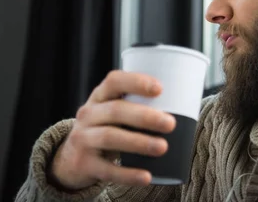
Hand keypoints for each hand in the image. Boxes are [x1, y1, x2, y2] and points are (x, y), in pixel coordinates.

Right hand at [49, 70, 176, 189]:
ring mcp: (82, 139)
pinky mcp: (83, 164)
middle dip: (145, 116)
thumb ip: (137, 106)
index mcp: (99, 96)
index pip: (114, 81)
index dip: (136, 82)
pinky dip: (128, 175)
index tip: (160, 88)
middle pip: (116, 110)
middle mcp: (88, 114)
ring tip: (163, 147)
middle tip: (171, 123)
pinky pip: (107, 170)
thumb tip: (186, 106)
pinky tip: (147, 177)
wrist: (70, 159)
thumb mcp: (113, 113)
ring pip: (111, 137)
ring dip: (139, 142)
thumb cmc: (107, 128)